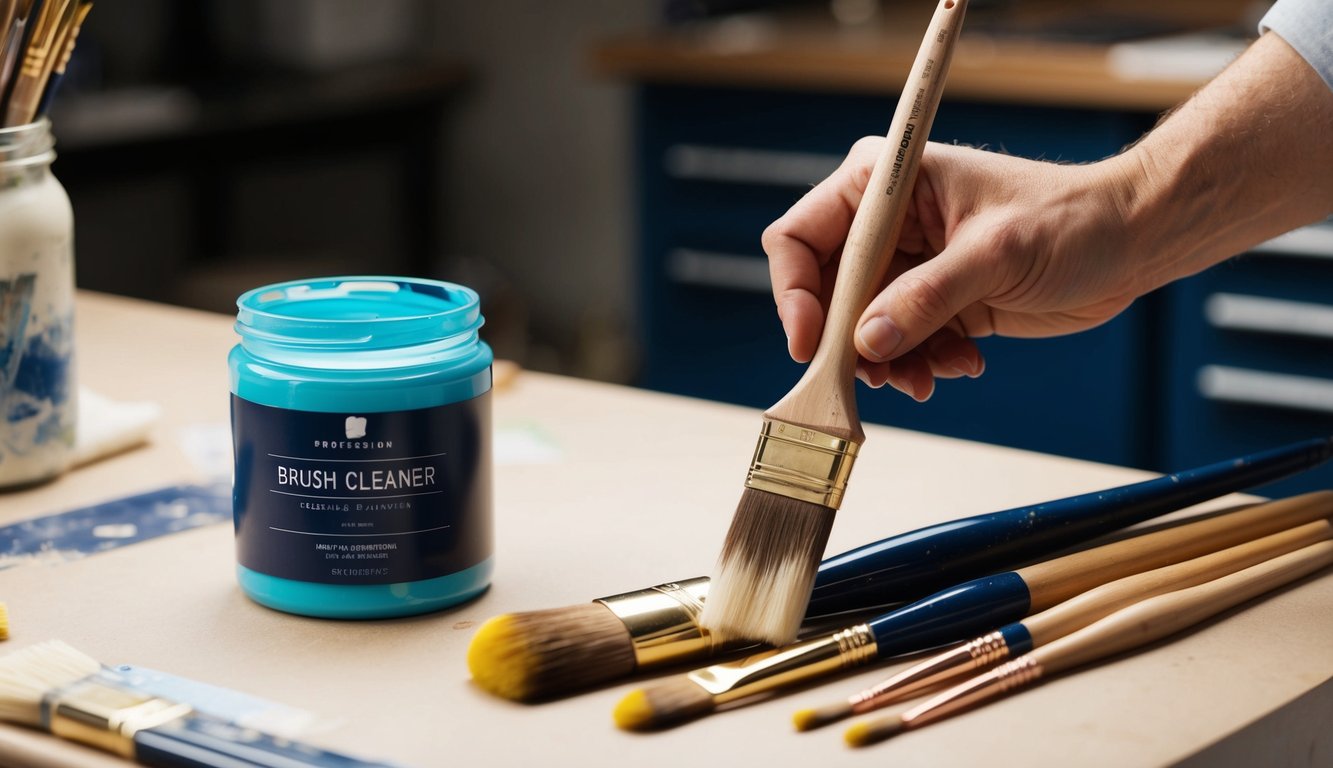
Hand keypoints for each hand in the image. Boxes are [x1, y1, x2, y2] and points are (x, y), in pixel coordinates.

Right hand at [763, 139, 1146, 400]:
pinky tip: (962, 364)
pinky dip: (921, 365)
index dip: (795, 293)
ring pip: (859, 330)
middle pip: (823, 295)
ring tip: (927, 379)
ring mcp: (907, 267)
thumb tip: (866, 342)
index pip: (801, 237)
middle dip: (845, 342)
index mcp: (885, 185)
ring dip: (886, 364)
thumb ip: (926, 298)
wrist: (1130, 241)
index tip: (813, 342)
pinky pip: (899, 346)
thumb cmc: (1070, 218)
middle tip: (874, 377)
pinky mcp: (932, 303)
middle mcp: (885, 226)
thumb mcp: (994, 254)